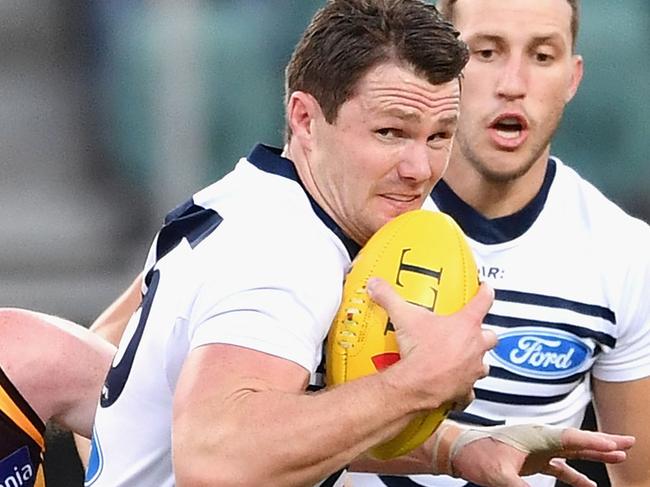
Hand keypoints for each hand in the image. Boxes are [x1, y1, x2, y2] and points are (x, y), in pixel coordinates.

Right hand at [366, 277, 495, 409]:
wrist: (417, 383)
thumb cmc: (419, 352)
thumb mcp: (403, 317)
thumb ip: (389, 297)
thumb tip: (377, 285)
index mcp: (465, 325)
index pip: (483, 301)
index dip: (485, 292)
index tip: (485, 288)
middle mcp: (474, 347)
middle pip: (490, 336)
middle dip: (483, 334)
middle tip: (471, 332)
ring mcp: (472, 369)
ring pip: (483, 364)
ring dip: (476, 361)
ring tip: (462, 359)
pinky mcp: (465, 390)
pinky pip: (469, 391)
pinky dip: (464, 390)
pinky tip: (454, 387)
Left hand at [433, 422, 634, 486]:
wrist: (457, 451)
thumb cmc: (474, 455)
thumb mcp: (499, 475)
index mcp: (534, 436)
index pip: (571, 439)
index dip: (595, 443)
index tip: (617, 445)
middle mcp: (538, 439)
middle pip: (576, 440)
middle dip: (603, 443)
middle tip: (629, 443)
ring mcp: (535, 448)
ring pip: (571, 452)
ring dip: (593, 456)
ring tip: (617, 458)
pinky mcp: (530, 459)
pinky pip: (559, 466)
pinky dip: (575, 474)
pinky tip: (587, 485)